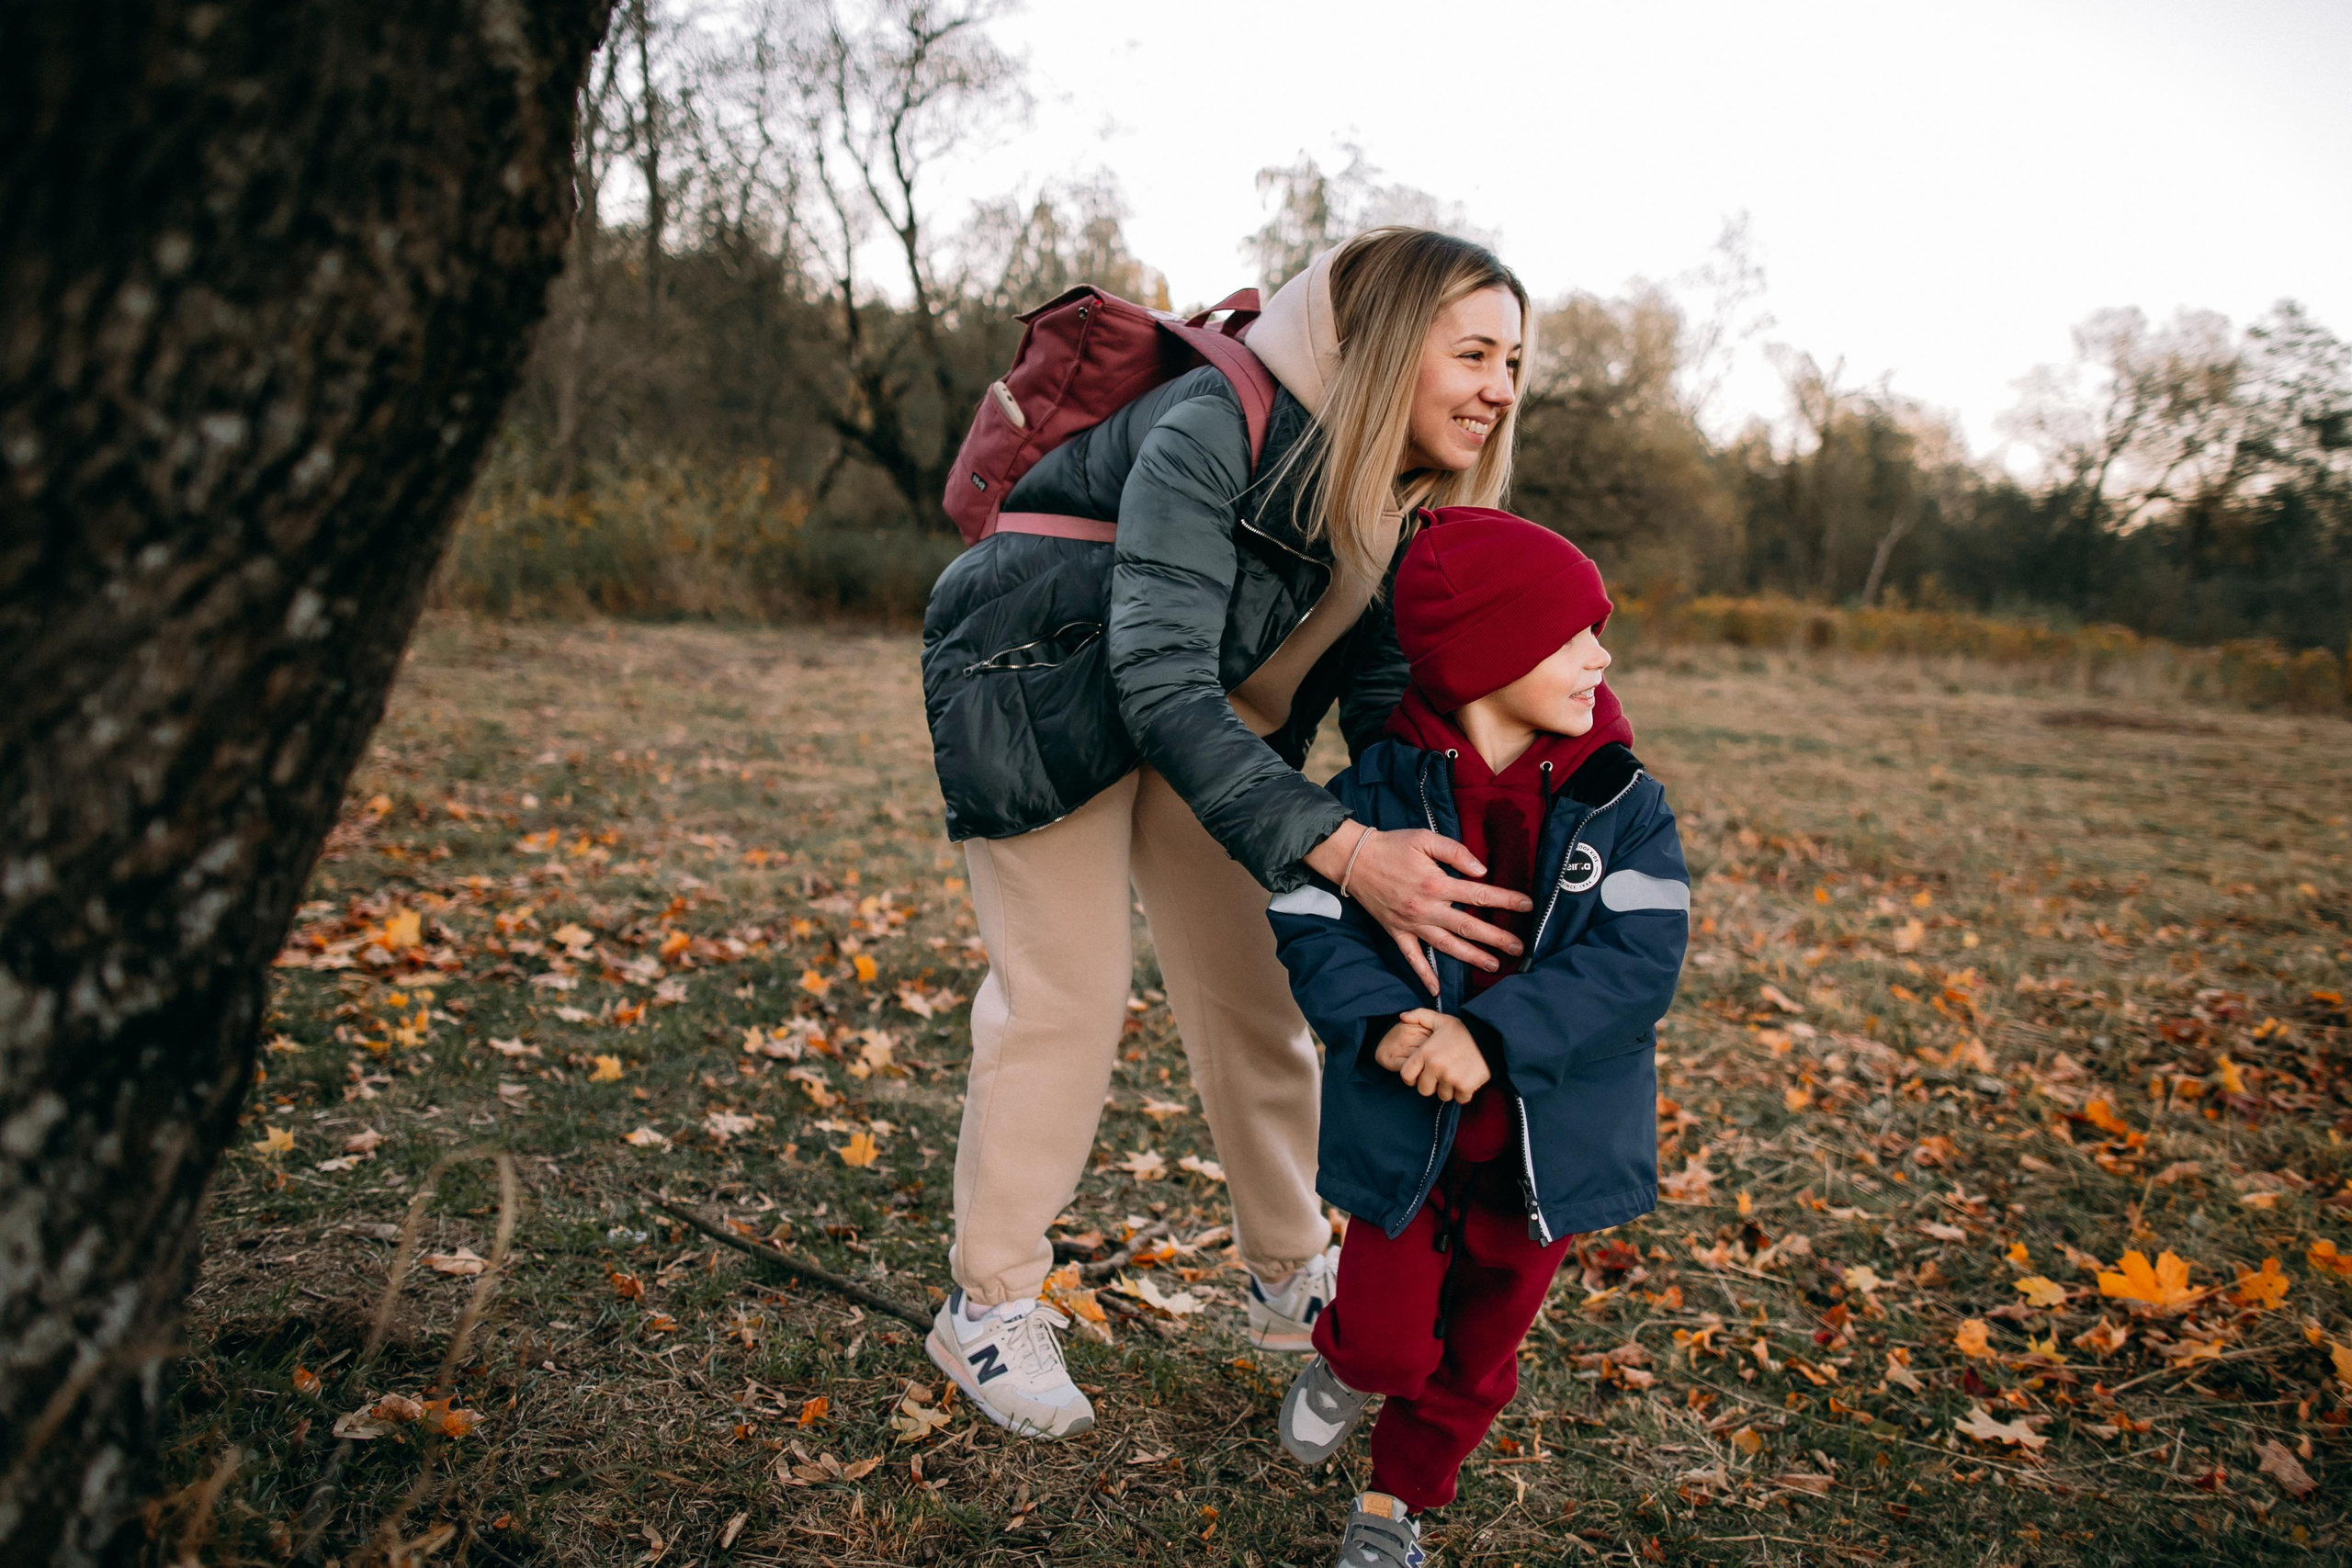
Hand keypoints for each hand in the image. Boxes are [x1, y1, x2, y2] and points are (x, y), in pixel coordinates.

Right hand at [1302, 821, 1534, 994]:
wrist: (1355, 860)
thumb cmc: (1393, 845)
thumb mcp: (1425, 838)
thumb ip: (1456, 852)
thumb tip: (1482, 871)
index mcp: (1436, 883)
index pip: (1479, 894)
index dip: (1506, 899)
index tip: (1527, 905)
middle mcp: (1427, 908)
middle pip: (1468, 926)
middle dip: (1496, 937)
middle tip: (1518, 948)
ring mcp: (1412, 924)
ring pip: (1447, 945)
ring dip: (1471, 956)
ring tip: (1493, 965)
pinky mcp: (1397, 932)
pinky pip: (1412, 958)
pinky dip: (1424, 974)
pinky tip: (1436, 989)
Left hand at [1374, 1009, 1489, 1102]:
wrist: (1491, 1036)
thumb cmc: (1464, 1030)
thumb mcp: (1441, 1019)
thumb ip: (1419, 1016)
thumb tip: (1402, 1017)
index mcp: (1426, 1053)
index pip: (1406, 1076)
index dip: (1413, 1077)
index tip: (1422, 1074)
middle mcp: (1435, 1066)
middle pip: (1424, 1090)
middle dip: (1432, 1085)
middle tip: (1443, 1074)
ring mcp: (1450, 1078)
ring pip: (1443, 1095)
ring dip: (1449, 1089)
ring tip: (1457, 1074)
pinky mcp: (1465, 1086)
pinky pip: (1459, 1099)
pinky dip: (1464, 1093)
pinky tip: (1468, 1079)